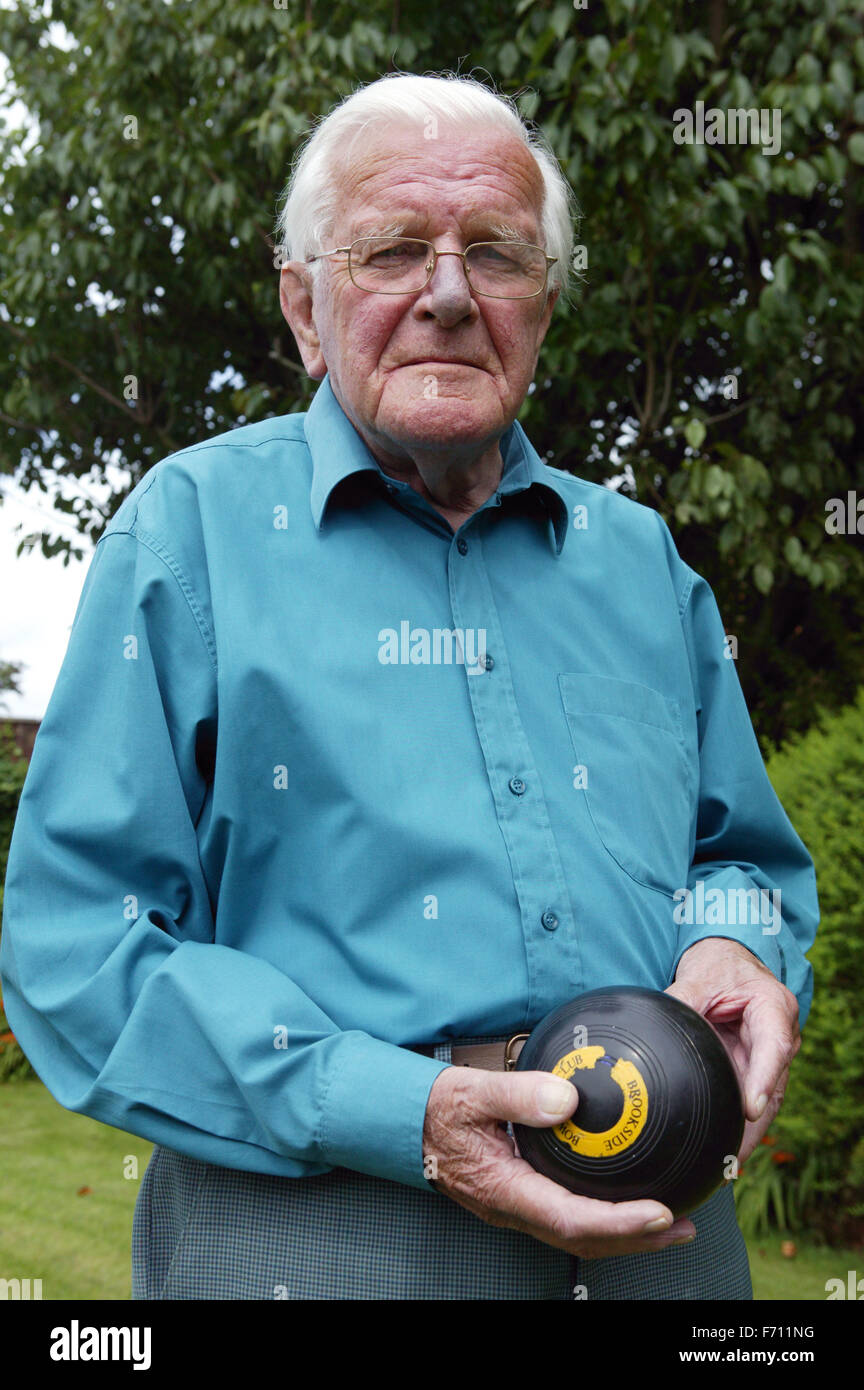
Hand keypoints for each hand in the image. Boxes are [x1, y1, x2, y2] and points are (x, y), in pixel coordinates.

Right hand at [422, 1065, 696, 1256]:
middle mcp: (514, 1208)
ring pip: (578, 1232)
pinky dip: (605, 1215)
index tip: (660, 1213)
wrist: (407, 1123)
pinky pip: (569, 1214)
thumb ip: (517, 1094)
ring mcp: (518, 1207)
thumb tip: (568, 1099)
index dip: (620, 1224)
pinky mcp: (521, 1196)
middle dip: (637, 1239)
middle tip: (683, 1224)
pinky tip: (626, 1197)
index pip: (570, 1219)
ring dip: (626, 1233)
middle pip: (584, 1239)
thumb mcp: (472, 1092)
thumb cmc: (438, 1109)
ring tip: (669, 1221)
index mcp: (505, 1189)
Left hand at [665, 937, 799, 1164]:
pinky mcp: (754, 1071)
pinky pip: (748, 1101)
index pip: (775, 1045)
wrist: (728, 962)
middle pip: (772, 1086)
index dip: (764, 1078)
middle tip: (731, 1157)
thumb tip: (650, 1026)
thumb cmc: (718, 967)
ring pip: (763, 1103)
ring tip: (726, 1167)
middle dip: (753, 1125)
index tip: (751, 1108)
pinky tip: (722, 1153)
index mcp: (773, 1008)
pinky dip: (737, 1126)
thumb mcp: (698, 977)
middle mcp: (779, 1037)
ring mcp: (769, 1058)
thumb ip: (680, 1000)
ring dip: (746, 1135)